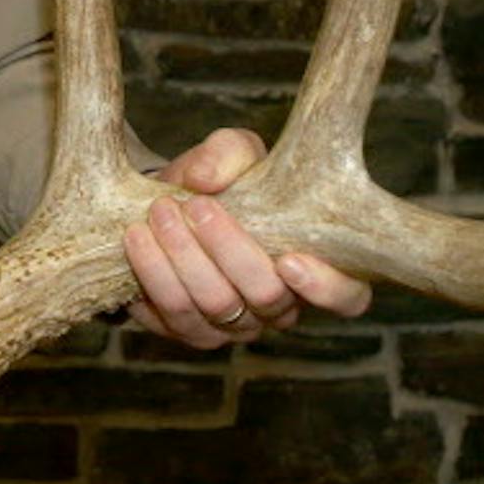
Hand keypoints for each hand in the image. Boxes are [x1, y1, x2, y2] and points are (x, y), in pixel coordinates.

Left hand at [123, 128, 371, 348]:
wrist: (168, 200)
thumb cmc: (221, 181)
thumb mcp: (232, 152)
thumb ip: (227, 153)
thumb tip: (206, 179)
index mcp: (313, 267)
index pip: (347, 298)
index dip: (325, 287)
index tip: (289, 260)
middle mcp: (279, 307)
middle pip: (265, 297)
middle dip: (227, 249)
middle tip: (195, 206)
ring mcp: (234, 326)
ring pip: (214, 308)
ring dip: (181, 259)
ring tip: (158, 213)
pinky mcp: (188, 331)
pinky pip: (171, 316)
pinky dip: (151, 275)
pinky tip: (136, 240)